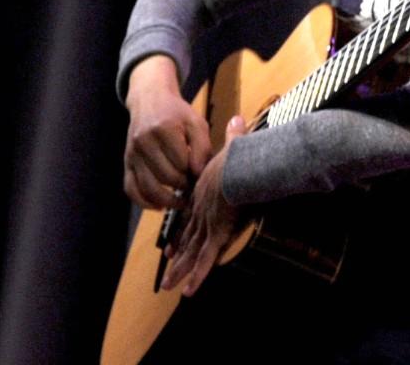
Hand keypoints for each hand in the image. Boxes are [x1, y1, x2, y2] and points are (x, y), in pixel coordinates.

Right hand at [123, 56, 211, 207]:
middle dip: (183, 185)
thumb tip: (200, 173)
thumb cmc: (178, 114)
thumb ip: (202, 146)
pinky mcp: (126, 162)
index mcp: (164, 128)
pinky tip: (160, 206)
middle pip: (165, 176)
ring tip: (182, 201)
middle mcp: (144, 142)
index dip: (195, 172)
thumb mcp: (196, 122)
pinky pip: (130, 189)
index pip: (182, 161)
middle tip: (195, 187)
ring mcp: (132, 154)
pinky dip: (144, 202)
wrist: (150, 101)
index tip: (204, 175)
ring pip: (147, 187)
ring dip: (166, 199)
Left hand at [161, 115, 245, 295]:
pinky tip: (189, 291)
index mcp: (206, 193)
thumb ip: (235, 136)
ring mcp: (209, 222)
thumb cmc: (242, 155)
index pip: (193, 216)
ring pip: (193, 252)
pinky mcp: (217, 231)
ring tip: (169, 288)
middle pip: (189, 237)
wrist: (242, 165)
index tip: (175, 243)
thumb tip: (236, 118)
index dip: (185, 230)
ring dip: (181, 271)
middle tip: (167, 273)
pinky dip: (197, 275)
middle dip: (178, 256)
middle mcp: (203, 210)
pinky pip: (206, 258)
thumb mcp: (236, 145)